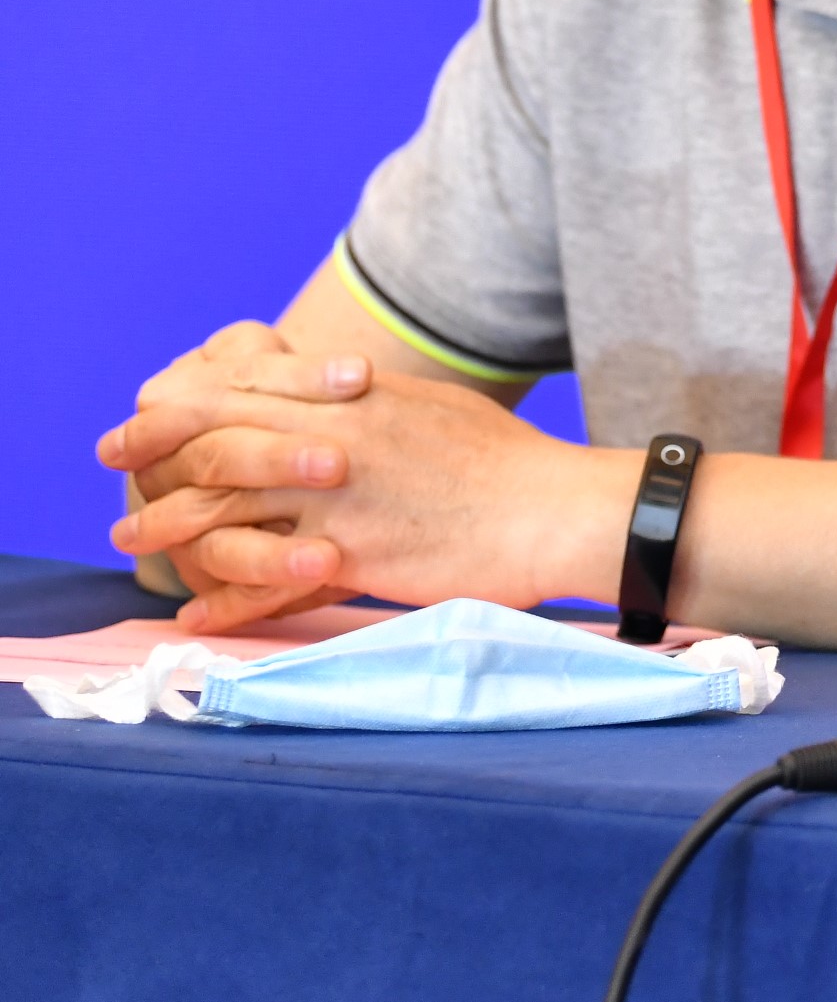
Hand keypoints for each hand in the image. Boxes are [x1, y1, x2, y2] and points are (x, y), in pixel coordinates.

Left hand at [105, 357, 608, 629]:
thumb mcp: (428, 407)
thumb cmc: (502, 461)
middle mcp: (333, 441)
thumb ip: (367, 401)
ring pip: (221, 512)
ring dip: (165, 530)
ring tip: (134, 542)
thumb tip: (335, 389)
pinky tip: (194, 611)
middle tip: (117, 473)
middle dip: (150, 459)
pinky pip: (263, 582)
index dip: (180, 403)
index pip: (240, 389)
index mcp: (353, 399)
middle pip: (213, 443)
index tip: (144, 417)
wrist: (553, 508)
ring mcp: (337, 499)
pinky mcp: (351, 555)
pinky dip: (220, 600)